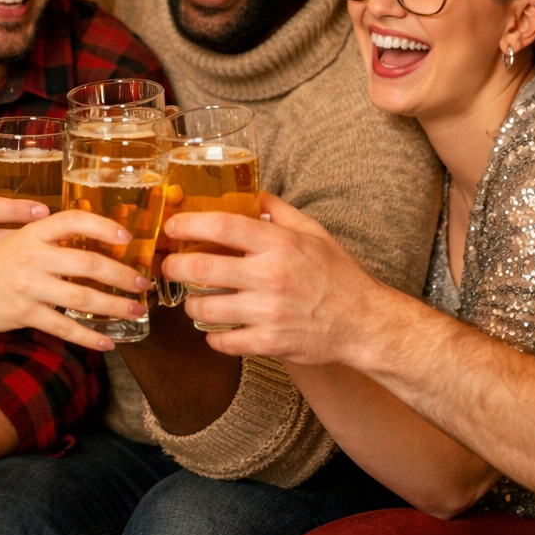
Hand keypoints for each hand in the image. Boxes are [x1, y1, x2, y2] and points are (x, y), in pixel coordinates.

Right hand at [0, 209, 152, 351]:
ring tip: (135, 310)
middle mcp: (33, 256)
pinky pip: (64, 327)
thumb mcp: (17, 240)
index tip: (127, 237)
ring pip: (82, 297)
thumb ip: (50, 239)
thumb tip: (94, 240)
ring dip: (114, 306)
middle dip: (122, 274)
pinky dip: (88, 337)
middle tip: (143, 282)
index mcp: (33, 233)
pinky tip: (107, 342)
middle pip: (88, 263)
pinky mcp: (24, 314)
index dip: (103, 226)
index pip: (73, 220)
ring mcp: (29, 286)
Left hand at [162, 193, 385, 364]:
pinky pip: (223, 342)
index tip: (173, 225)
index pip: (222, 225)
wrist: (364, 323)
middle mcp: (271, 276)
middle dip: (174, 267)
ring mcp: (268, 312)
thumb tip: (250, 191)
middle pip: (202, 269)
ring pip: (205, 309)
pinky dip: (213, 337)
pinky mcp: (270, 342)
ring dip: (191, 305)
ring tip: (194, 301)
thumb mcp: (312, 232)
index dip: (188, 223)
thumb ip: (277, 211)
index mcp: (279, 244)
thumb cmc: (338, 275)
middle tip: (170, 266)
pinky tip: (217, 330)